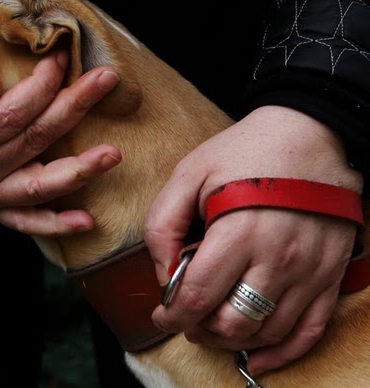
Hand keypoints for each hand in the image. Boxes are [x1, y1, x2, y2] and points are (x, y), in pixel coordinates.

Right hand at [0, 50, 121, 234]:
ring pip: (37, 182)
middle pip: (35, 138)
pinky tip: (82, 221)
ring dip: (79, 169)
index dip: (43, 85)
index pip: (13, 111)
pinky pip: (18, 221)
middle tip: (107, 80)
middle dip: (75, 107)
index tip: (61, 56)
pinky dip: (51, 224)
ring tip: (113, 154)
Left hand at [146, 106, 362, 375]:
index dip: (173, 315)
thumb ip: (163, 223)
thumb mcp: (188, 174)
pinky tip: (257, 357)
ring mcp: (309, 272)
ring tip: (212, 329)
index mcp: (238, 233)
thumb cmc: (245, 152)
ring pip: (268, 332)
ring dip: (234, 340)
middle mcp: (278, 260)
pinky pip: (310, 330)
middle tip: (185, 320)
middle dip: (200, 329)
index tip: (161, 316)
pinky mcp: (330, 275)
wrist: (311, 134)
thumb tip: (162, 273)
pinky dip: (282, 352)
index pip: (199, 296)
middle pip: (234, 322)